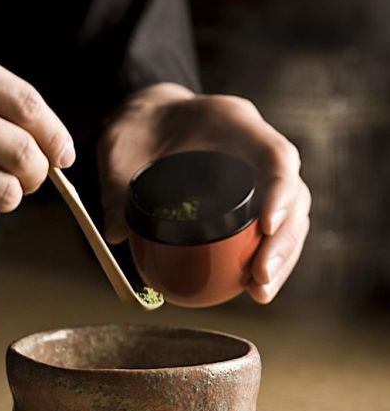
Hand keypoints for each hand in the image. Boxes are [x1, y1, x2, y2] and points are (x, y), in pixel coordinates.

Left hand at [97, 83, 310, 303]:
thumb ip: (116, 184)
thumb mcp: (119, 147)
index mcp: (233, 121)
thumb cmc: (136, 127)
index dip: (280, 191)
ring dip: (282, 256)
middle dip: (284, 240)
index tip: (267, 228)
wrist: (148, 118)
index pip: (275, 155)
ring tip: (260, 292)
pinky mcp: (252, 194)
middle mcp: (255, 145)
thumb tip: (116, 232)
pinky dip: (266, 256)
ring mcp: (258, 170)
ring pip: (292, 214)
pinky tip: (251, 286)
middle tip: (261, 279)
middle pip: (294, 193)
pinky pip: (272, 226)